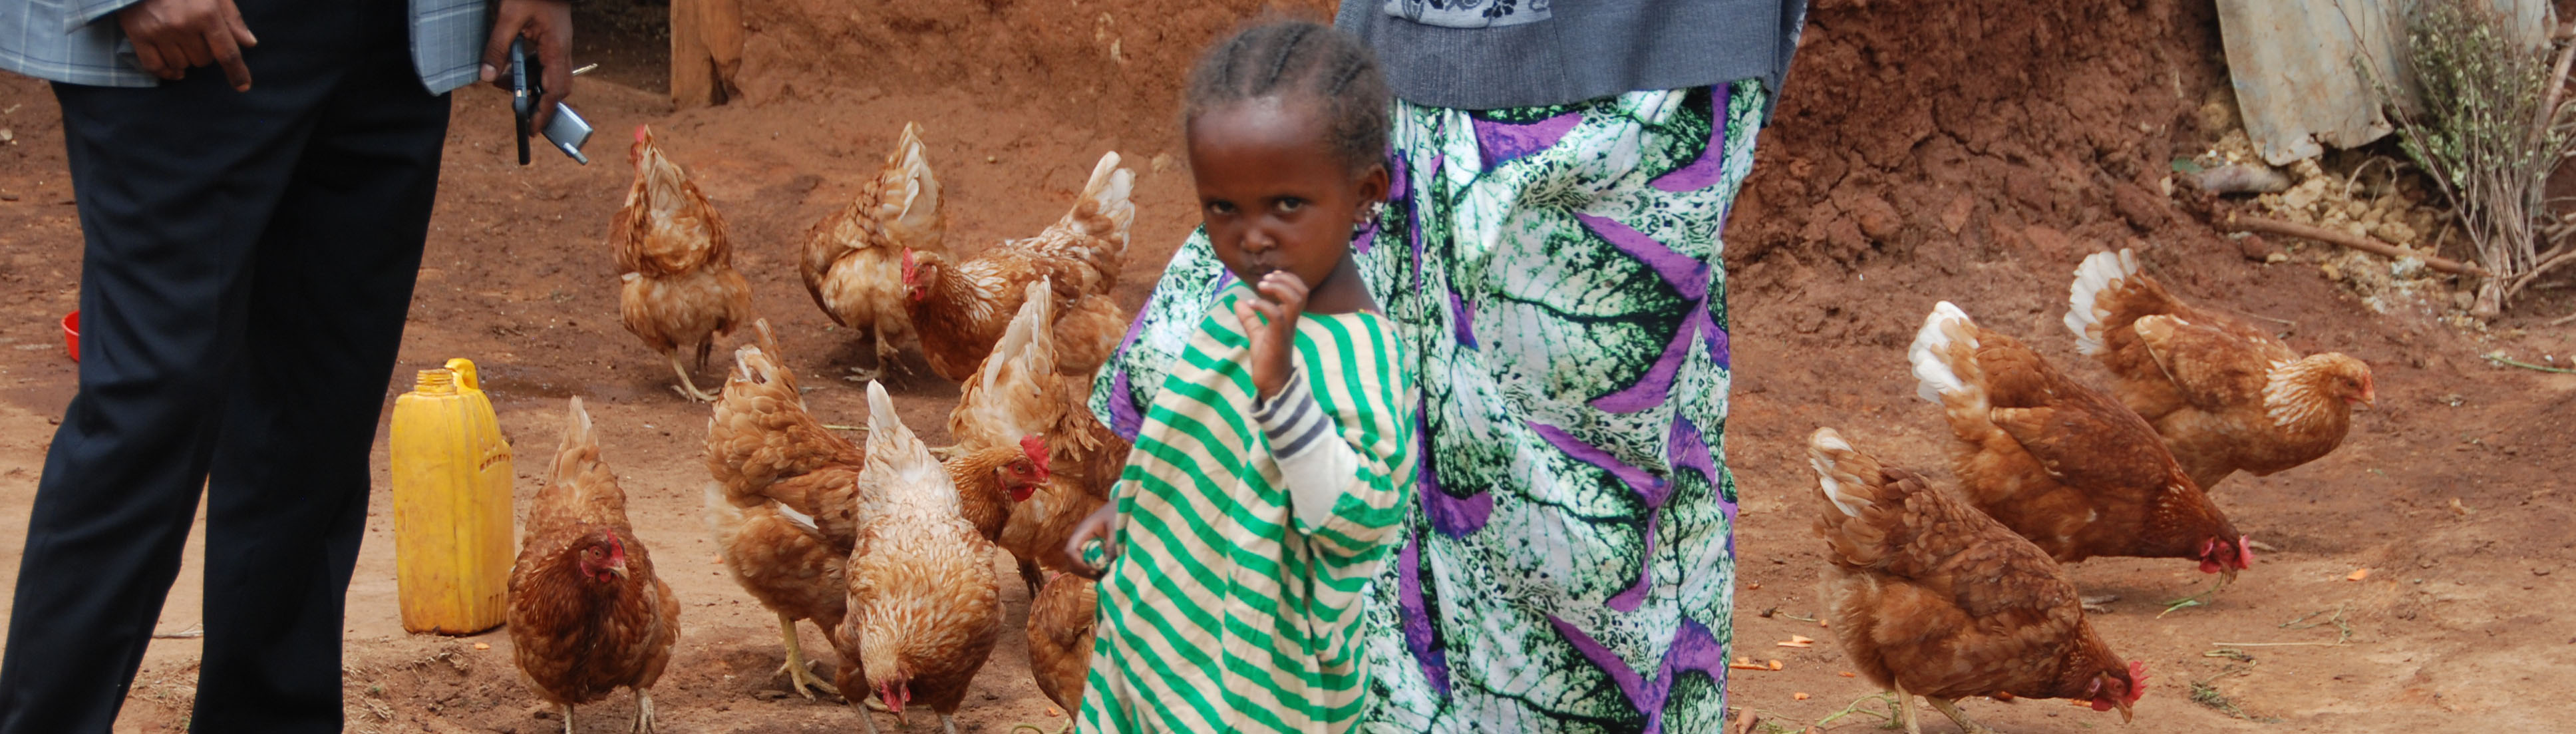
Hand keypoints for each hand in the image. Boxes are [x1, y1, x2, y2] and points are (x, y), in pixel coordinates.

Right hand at [117, 0, 257, 90]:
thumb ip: (232, 18)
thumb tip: (249, 43)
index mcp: (206, 14)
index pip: (226, 52)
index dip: (237, 72)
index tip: (243, 86)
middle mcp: (183, 25)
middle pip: (203, 60)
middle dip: (204, 53)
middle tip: (196, 35)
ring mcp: (159, 31)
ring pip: (181, 65)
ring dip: (184, 59)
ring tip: (180, 41)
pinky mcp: (137, 34)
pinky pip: (155, 67)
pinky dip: (165, 71)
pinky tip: (172, 69)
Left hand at [480, 0, 574, 132]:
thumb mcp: (508, 17)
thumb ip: (497, 46)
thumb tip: (487, 76)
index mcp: (556, 48)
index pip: (554, 90)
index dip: (544, 112)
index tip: (532, 128)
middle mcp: (562, 51)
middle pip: (557, 88)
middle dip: (540, 104)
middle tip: (521, 114)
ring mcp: (559, 46)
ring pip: (550, 77)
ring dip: (531, 86)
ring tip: (507, 87)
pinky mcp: (552, 41)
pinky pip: (545, 65)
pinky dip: (530, 72)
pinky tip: (512, 69)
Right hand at [1063, 502, 1123, 578]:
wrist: (1123, 503)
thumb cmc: (1119, 512)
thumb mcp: (1117, 528)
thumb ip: (1112, 545)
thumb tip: (1107, 565)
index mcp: (1083, 530)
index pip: (1071, 551)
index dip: (1079, 564)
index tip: (1095, 570)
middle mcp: (1080, 537)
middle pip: (1071, 561)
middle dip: (1084, 571)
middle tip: (1101, 575)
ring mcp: (1084, 542)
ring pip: (1077, 563)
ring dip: (1088, 571)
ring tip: (1104, 574)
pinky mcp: (1091, 547)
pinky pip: (1085, 561)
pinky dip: (1093, 568)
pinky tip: (1105, 570)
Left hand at [1232, 271, 1309, 400]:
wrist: (1272, 384)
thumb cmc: (1267, 361)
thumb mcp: (1256, 335)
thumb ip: (1250, 319)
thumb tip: (1238, 302)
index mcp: (1289, 319)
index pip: (1300, 291)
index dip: (1288, 279)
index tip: (1270, 276)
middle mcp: (1292, 322)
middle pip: (1302, 292)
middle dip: (1285, 279)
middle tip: (1265, 279)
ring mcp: (1286, 330)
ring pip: (1295, 300)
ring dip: (1278, 288)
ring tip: (1261, 286)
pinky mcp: (1278, 339)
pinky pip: (1276, 316)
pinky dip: (1263, 305)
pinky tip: (1251, 304)